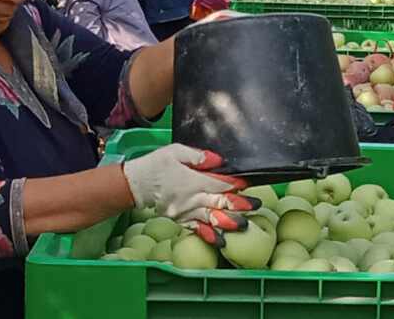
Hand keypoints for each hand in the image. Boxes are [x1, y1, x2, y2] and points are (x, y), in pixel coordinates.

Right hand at [121, 144, 258, 243]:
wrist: (136, 184)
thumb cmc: (157, 164)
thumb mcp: (176, 151)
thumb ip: (199, 156)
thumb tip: (218, 161)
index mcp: (191, 181)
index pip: (218, 184)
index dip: (234, 184)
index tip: (245, 183)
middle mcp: (190, 199)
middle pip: (218, 202)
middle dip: (239, 205)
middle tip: (256, 205)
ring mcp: (185, 211)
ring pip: (210, 218)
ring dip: (228, 222)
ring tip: (244, 225)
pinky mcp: (179, 219)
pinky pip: (196, 228)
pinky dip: (208, 235)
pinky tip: (220, 241)